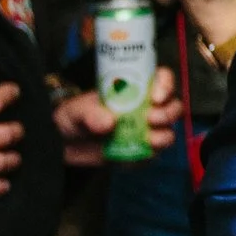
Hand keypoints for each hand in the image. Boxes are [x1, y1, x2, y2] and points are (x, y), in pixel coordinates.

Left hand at [55, 65, 181, 166]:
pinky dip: (148, 156)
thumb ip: (89, 113)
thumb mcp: (74, 111)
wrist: (63, 146)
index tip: (156, 96)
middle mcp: (145, 108)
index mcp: (134, 89)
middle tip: (151, 118)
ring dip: (163, 135)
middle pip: (173, 105)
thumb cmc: (71, 119)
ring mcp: (145, 131)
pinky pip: (154, 155)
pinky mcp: (140, 152)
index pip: (161, 79)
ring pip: (169, 131)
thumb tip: (109, 122)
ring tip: (148, 139)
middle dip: (168, 112)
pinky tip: (135, 155)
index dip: (166, 84)